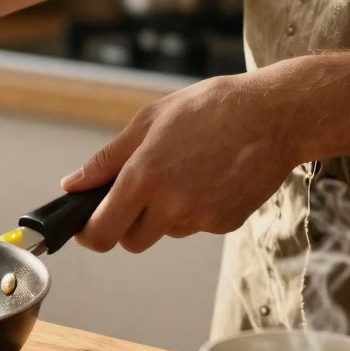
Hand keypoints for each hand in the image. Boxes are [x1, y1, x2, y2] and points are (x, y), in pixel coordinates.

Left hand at [62, 73, 300, 252]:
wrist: (278, 114)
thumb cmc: (211, 108)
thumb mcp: (148, 121)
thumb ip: (106, 160)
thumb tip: (72, 185)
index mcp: (144, 177)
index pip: (102, 232)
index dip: (89, 234)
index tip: (85, 227)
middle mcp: (172, 204)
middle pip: (131, 241)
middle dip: (126, 224)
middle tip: (137, 194)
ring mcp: (202, 217)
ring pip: (165, 232)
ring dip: (163, 215)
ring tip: (184, 172)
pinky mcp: (227, 223)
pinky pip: (196, 226)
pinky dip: (194, 210)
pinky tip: (209, 178)